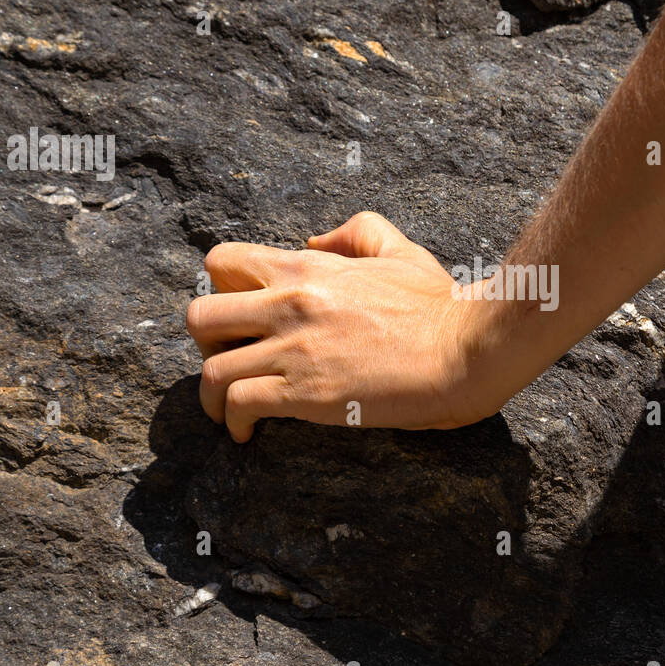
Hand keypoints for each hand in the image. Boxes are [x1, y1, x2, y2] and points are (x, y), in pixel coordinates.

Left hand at [185, 212, 508, 439]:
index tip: (237, 319)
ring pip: (211, 370)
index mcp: (306, 268)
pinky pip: (239, 405)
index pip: (222, 263)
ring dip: (212, 396)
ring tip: (228, 411)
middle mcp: (289, 303)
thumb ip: (355, 233)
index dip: (220, 291)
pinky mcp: (306, 393)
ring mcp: (294, 349)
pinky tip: (247, 432)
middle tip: (230, 363)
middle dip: (206, 344)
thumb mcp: (398, 250)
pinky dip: (233, 422)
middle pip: (200, 317)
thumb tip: (314, 243)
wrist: (464, 349)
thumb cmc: (439, 305)